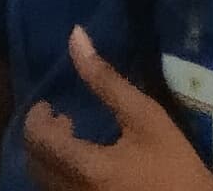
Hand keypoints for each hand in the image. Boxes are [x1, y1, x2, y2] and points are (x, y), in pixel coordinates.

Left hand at [19, 29, 212, 190]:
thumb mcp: (145, 116)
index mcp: (88, 168)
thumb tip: (75, 36)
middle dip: (41, 139)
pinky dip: (62, 178)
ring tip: (74, 143)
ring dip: (50, 160)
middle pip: (36, 165)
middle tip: (62, 122)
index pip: (39, 140)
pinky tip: (85, 168)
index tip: (49, 106)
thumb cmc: (176, 164)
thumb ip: (105, 79)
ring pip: (46, 183)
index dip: (36, 118)